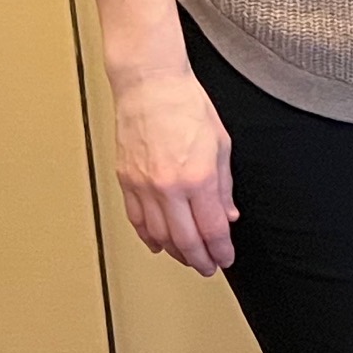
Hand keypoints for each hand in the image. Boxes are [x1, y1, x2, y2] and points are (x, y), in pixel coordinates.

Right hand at [113, 65, 236, 273]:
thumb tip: (227, 215)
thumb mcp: (221, 144)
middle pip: (184, 239)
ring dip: (175, 252)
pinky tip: (158, 243)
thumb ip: (224, 186)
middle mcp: (168, 187)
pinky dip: (148, 236)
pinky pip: (136, 219)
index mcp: (198, 177)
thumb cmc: (186, 105)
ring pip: (158, 234)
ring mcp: (143, 186)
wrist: (150, 85)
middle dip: (199, 259)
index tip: (226, 258)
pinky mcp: (125, 180)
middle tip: (208, 268)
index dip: (221, 250)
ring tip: (188, 258)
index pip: (211, 229)